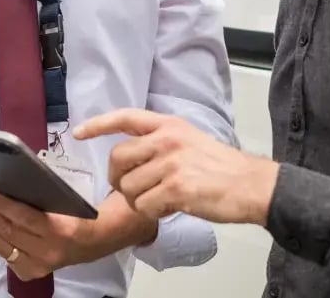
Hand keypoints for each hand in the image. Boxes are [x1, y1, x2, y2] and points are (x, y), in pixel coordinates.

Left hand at [0, 189, 155, 280]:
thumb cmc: (84, 209)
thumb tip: (11, 177)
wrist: (100, 238)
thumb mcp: (68, 196)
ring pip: (3, 244)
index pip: (23, 218)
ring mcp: (39, 265)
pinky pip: (6, 253)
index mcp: (61, 231)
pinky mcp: (33, 272)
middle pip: (8, 231)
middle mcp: (48, 252)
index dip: (0, 204)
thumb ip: (43, 192)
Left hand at [74, 109, 278, 225]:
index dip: (98, 124)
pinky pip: (144, 206)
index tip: (79, 133)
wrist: (250, 184)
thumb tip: (130, 157)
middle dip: (117, 178)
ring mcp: (171, 164)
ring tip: (161, 198)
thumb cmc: (220, 166)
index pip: (125, 117)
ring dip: (139, 200)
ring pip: (129, 187)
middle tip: (129, 188)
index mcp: (169, 124)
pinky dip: (152, 213)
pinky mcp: (177, 189)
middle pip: (118, 158)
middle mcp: (167, 140)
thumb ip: (160, 142)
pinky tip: (170, 208)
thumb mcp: (188, 139)